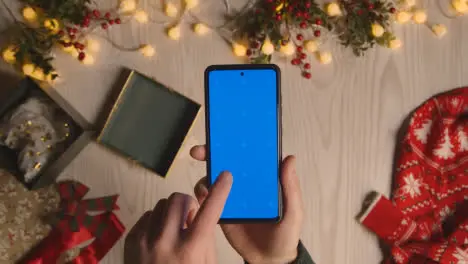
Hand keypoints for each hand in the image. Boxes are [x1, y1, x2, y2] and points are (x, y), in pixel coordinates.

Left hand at [124, 171, 232, 263]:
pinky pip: (147, 216)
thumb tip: (202, 213)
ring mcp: (145, 240)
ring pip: (161, 205)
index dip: (220, 191)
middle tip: (190, 218)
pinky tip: (159, 238)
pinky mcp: (130, 240)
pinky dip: (156, 222)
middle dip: (188, 204)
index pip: (209, 212)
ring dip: (172, 212)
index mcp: (191, 249)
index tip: (225, 175)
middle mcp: (166, 241)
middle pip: (179, 199)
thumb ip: (206, 239)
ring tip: (174, 230)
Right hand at [190, 145, 303, 263]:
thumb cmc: (285, 234)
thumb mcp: (294, 211)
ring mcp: (232, 197)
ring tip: (205, 184)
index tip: (225, 134)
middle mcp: (246, 184)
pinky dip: (201, 195)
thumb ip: (290, 187)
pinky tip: (202, 197)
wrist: (269, 260)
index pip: (249, 156)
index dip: (236, 143)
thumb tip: (290, 158)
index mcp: (263, 180)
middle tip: (199, 151)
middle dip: (211, 153)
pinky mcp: (222, 211)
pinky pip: (208, 199)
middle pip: (226, 162)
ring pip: (214, 179)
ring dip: (205, 175)